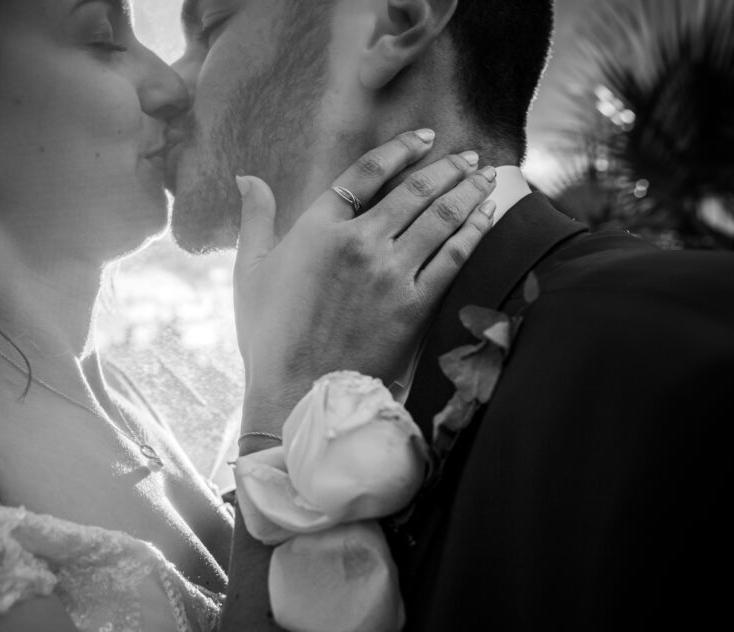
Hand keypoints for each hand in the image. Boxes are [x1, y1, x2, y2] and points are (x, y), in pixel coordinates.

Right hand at [235, 130, 497, 437]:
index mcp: (318, 228)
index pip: (367, 172)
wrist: (296, 392)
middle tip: (471, 156)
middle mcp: (358, 242)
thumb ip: (254, 219)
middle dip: (448, 167)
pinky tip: (487, 216)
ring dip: (468, 191)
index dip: (401, 149)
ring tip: (486, 177)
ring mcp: (390, 273)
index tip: (426, 138)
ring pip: (440, 217)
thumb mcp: (249, 272)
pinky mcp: (414, 305)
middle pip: (414, 191)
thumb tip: (246, 178)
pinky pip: (453, 257)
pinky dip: (474, 231)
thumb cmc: (268, 336)